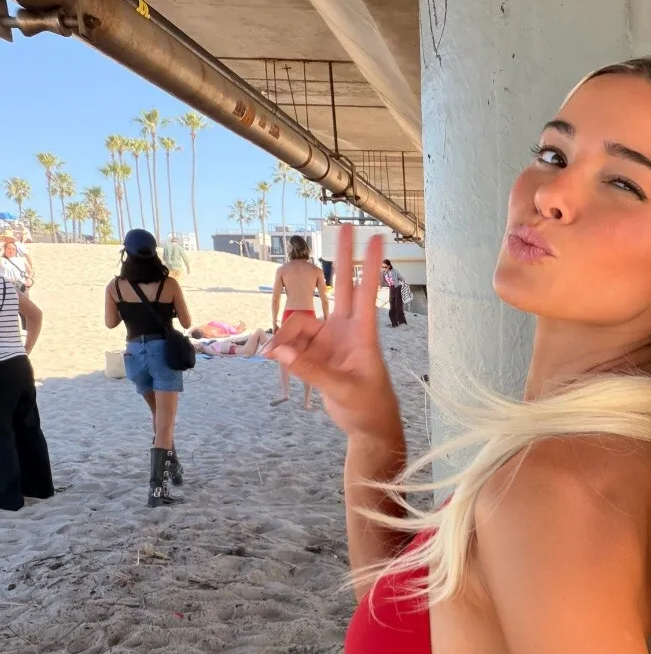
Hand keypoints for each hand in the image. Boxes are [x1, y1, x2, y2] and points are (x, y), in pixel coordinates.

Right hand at [268, 228, 395, 439]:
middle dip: (343, 258)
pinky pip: (294, 344)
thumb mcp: (342, 389)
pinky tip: (274, 357)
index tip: (375, 237)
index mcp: (363, 335)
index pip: (365, 293)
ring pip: (303, 325)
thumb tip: (277, 350)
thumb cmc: (368, 407)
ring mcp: (331, 341)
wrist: (368, 428)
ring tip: (273, 354)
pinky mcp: (318, 354)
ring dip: (287, 336)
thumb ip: (310, 369)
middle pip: (343, 287)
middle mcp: (347, 331)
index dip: (368, 265)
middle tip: (345, 226)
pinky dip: (284, 350)